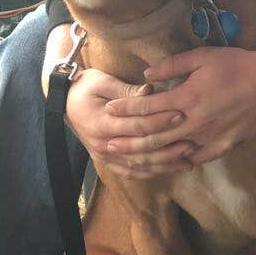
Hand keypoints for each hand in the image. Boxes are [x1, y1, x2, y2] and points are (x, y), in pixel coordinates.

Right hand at [42, 24, 195, 176]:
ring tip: (188, 160)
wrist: (64, 101)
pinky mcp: (107, 162)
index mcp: (101, 124)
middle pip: (141, 150)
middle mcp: (103, 145)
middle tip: (191, 140)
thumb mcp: (103, 82)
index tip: (180, 114)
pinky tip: (169, 170)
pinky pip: (131, 172)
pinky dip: (151, 173)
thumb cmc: (85, 87)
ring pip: (139, 166)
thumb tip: (151, 91)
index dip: (160, 121)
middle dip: (168, 146)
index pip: (137, 126)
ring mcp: (104, 157)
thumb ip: (127, 90)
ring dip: (165, 164)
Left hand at [104, 25, 255, 175]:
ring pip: (172, 152)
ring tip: (127, 161)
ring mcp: (211, 137)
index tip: (109, 110)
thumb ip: (172, 65)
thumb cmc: (237, 63)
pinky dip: (178, 162)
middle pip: (154, 135)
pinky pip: (196, 159)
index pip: (148, 107)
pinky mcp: (225, 146)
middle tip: (105, 144)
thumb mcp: (202, 56)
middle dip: (127, 140)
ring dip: (147, 157)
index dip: (126, 109)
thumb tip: (146, 75)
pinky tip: (165, 165)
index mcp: (188, 97)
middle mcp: (196, 121)